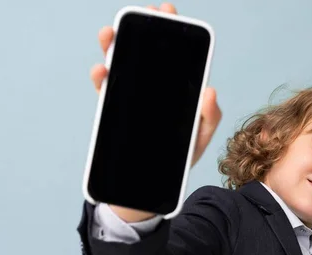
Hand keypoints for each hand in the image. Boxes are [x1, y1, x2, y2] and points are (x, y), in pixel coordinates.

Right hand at [89, 3, 221, 168]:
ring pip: (121, 66)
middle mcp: (152, 88)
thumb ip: (210, 115)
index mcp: (174, 89)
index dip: (171, 32)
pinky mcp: (115, 112)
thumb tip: (210, 91)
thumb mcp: (201, 136)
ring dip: (114, 46)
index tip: (169, 12)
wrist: (155, 181)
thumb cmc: (181, 157)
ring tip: (111, 33)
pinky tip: (101, 70)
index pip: (173, 55)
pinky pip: (105, 92)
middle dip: (144, 29)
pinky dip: (101, 79)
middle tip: (145, 14)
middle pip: (146, 53)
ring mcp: (132, 97)